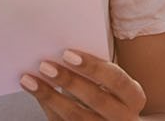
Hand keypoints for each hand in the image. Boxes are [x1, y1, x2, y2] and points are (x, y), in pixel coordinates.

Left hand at [21, 49, 147, 120]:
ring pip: (76, 116)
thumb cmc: (110, 95)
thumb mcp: (112, 83)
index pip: (117, 80)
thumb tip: (64, 51)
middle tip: (45, 65)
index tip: (67, 53)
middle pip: (97, 99)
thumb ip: (97, 70)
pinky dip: (48, 107)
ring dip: (50, 96)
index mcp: (134, 98)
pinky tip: (36, 94)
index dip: (93, 67)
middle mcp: (124, 118)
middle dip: (69, 81)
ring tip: (30, 80)